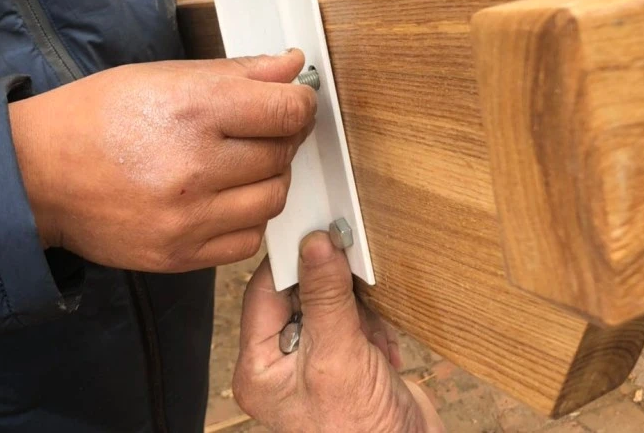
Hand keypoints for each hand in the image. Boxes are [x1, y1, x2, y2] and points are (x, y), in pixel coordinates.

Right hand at [9, 51, 316, 271]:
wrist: (39, 174)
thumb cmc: (100, 114)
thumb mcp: (165, 76)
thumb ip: (238, 72)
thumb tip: (293, 66)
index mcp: (192, 110)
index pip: (285, 111)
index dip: (299, 103)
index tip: (293, 102)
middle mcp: (195, 168)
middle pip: (282, 155)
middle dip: (282, 137)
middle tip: (262, 128)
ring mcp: (188, 219)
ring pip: (273, 199)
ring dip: (269, 178)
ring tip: (241, 164)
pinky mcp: (179, 255)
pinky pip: (248, 239)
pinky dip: (248, 217)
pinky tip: (225, 198)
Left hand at [233, 232, 443, 432]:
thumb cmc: (359, 432)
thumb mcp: (337, 357)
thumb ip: (325, 296)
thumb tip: (316, 244)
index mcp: (260, 364)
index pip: (265, 290)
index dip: (291, 259)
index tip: (316, 230)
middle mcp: (281, 359)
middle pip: (299, 291)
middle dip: (332, 288)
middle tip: (354, 276)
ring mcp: (315, 358)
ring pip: (331, 301)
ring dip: (358, 311)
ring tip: (371, 338)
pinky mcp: (346, 357)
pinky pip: (354, 318)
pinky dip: (373, 325)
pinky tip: (383, 350)